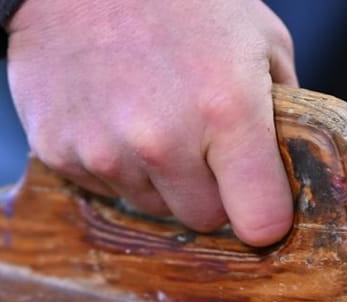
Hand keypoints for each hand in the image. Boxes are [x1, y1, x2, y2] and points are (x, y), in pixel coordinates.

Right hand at [5, 0, 298, 245]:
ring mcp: (106, 150)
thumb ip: (281, 107)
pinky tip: (110, 108)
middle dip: (208, 190)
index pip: (260, 221)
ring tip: (150, 112)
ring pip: (150, 205)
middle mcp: (164, 140)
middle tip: (198, 140)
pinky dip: (109, 159)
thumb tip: (288, 166)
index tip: (260, 200)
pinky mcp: (58, 151)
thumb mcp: (257, 36)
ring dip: (157, 175)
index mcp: (227, 110)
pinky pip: (101, 185)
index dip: (265, 214)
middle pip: (203, 218)